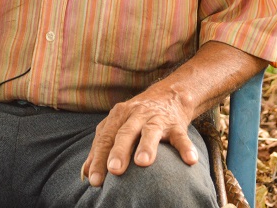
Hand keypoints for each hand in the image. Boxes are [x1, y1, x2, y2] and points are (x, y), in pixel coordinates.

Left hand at [81, 87, 196, 186]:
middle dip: (118, 151)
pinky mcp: (176, 124)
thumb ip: (101, 147)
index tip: (94, 180)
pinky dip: (185, 148)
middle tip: (114, 170)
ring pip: (150, 131)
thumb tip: (85, 173)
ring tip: (143, 162)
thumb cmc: (138, 117)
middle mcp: (136, 115)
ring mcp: (156, 119)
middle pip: (125, 133)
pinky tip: (190, 160)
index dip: (98, 159)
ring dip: (147, 146)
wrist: (169, 96)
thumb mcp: (117, 126)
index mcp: (118, 117)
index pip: (105, 139)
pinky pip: (181, 137)